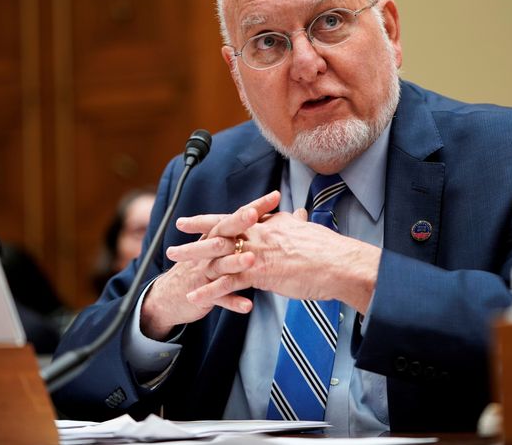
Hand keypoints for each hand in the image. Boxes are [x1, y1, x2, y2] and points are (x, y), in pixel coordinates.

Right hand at [139, 191, 279, 338]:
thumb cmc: (200, 266)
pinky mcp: (202, 294)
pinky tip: (248, 306)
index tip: (275, 195)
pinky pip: (219, 298)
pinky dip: (233, 302)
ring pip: (220, 265)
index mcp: (215, 236)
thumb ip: (239, 233)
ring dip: (235, 263)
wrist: (169, 296)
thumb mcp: (215, 247)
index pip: (235, 216)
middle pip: (224, 234)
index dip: (254, 206)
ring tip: (251, 259)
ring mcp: (204, 272)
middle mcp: (207, 250)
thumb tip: (266, 218)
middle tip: (253, 214)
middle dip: (238, 223)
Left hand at [178, 209, 381, 314]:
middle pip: (220, 232)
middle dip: (194, 234)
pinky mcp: (260, 274)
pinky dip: (209, 291)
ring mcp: (258, 253)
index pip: (234, 217)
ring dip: (193, 260)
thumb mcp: (307, 230)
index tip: (191, 218)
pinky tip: (193, 298)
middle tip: (174, 237)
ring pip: (218, 255)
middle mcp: (259, 234)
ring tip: (172, 265)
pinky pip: (228, 283)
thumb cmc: (328, 250)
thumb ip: (295, 223)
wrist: (339, 264)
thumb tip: (295, 214)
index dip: (211, 218)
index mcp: (269, 223)